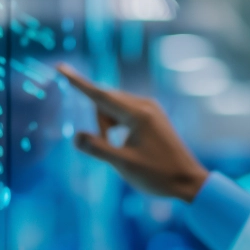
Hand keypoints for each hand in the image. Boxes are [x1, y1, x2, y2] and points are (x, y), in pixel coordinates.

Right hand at [57, 63, 208, 201]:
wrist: (189, 182)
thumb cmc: (157, 175)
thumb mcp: (123, 165)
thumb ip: (97, 149)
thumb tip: (76, 137)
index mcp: (138, 114)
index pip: (99, 94)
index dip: (77, 82)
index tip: (60, 67)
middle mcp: (145, 105)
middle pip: (106, 101)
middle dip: (98, 122)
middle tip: (107, 147)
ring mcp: (151, 110)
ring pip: (115, 108)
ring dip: (108, 126)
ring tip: (120, 151)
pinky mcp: (154, 118)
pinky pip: (126, 114)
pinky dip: (118, 126)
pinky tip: (127, 145)